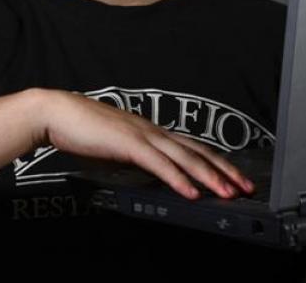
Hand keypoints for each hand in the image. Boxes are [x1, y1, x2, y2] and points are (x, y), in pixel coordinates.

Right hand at [38, 89, 255, 200]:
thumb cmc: (85, 130)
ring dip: (210, 177)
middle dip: (225, 170)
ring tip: (229, 193)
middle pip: (198, 151)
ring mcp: (143, 136)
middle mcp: (154, 131)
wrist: (59, 112)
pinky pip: (159, 164)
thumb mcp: (119, 149)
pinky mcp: (129, 144)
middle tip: (246, 186)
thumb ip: (138, 160)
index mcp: (152, 132)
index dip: (216, 163)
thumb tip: (152, 175)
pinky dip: (178, 179)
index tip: (234, 177)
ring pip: (185, 158)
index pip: (192, 148)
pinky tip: (192, 192)